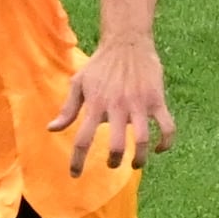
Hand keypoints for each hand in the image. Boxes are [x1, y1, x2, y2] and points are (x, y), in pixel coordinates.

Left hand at [48, 34, 176, 175]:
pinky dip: (166, 142)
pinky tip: (159, 149)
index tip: (75, 175)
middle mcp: (117, 106)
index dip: (77, 161)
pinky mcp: (156, 99)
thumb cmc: (100, 64)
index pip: (83, 139)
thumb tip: (51, 129)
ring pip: (143, 140)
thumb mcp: (79, 83)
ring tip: (136, 163)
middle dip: (114, 161)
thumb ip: (67, 109)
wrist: (126, 42)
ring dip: (139, 158)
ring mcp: (139, 104)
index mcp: (96, 104)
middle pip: (116, 144)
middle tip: (113, 164)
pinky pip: (167, 126)